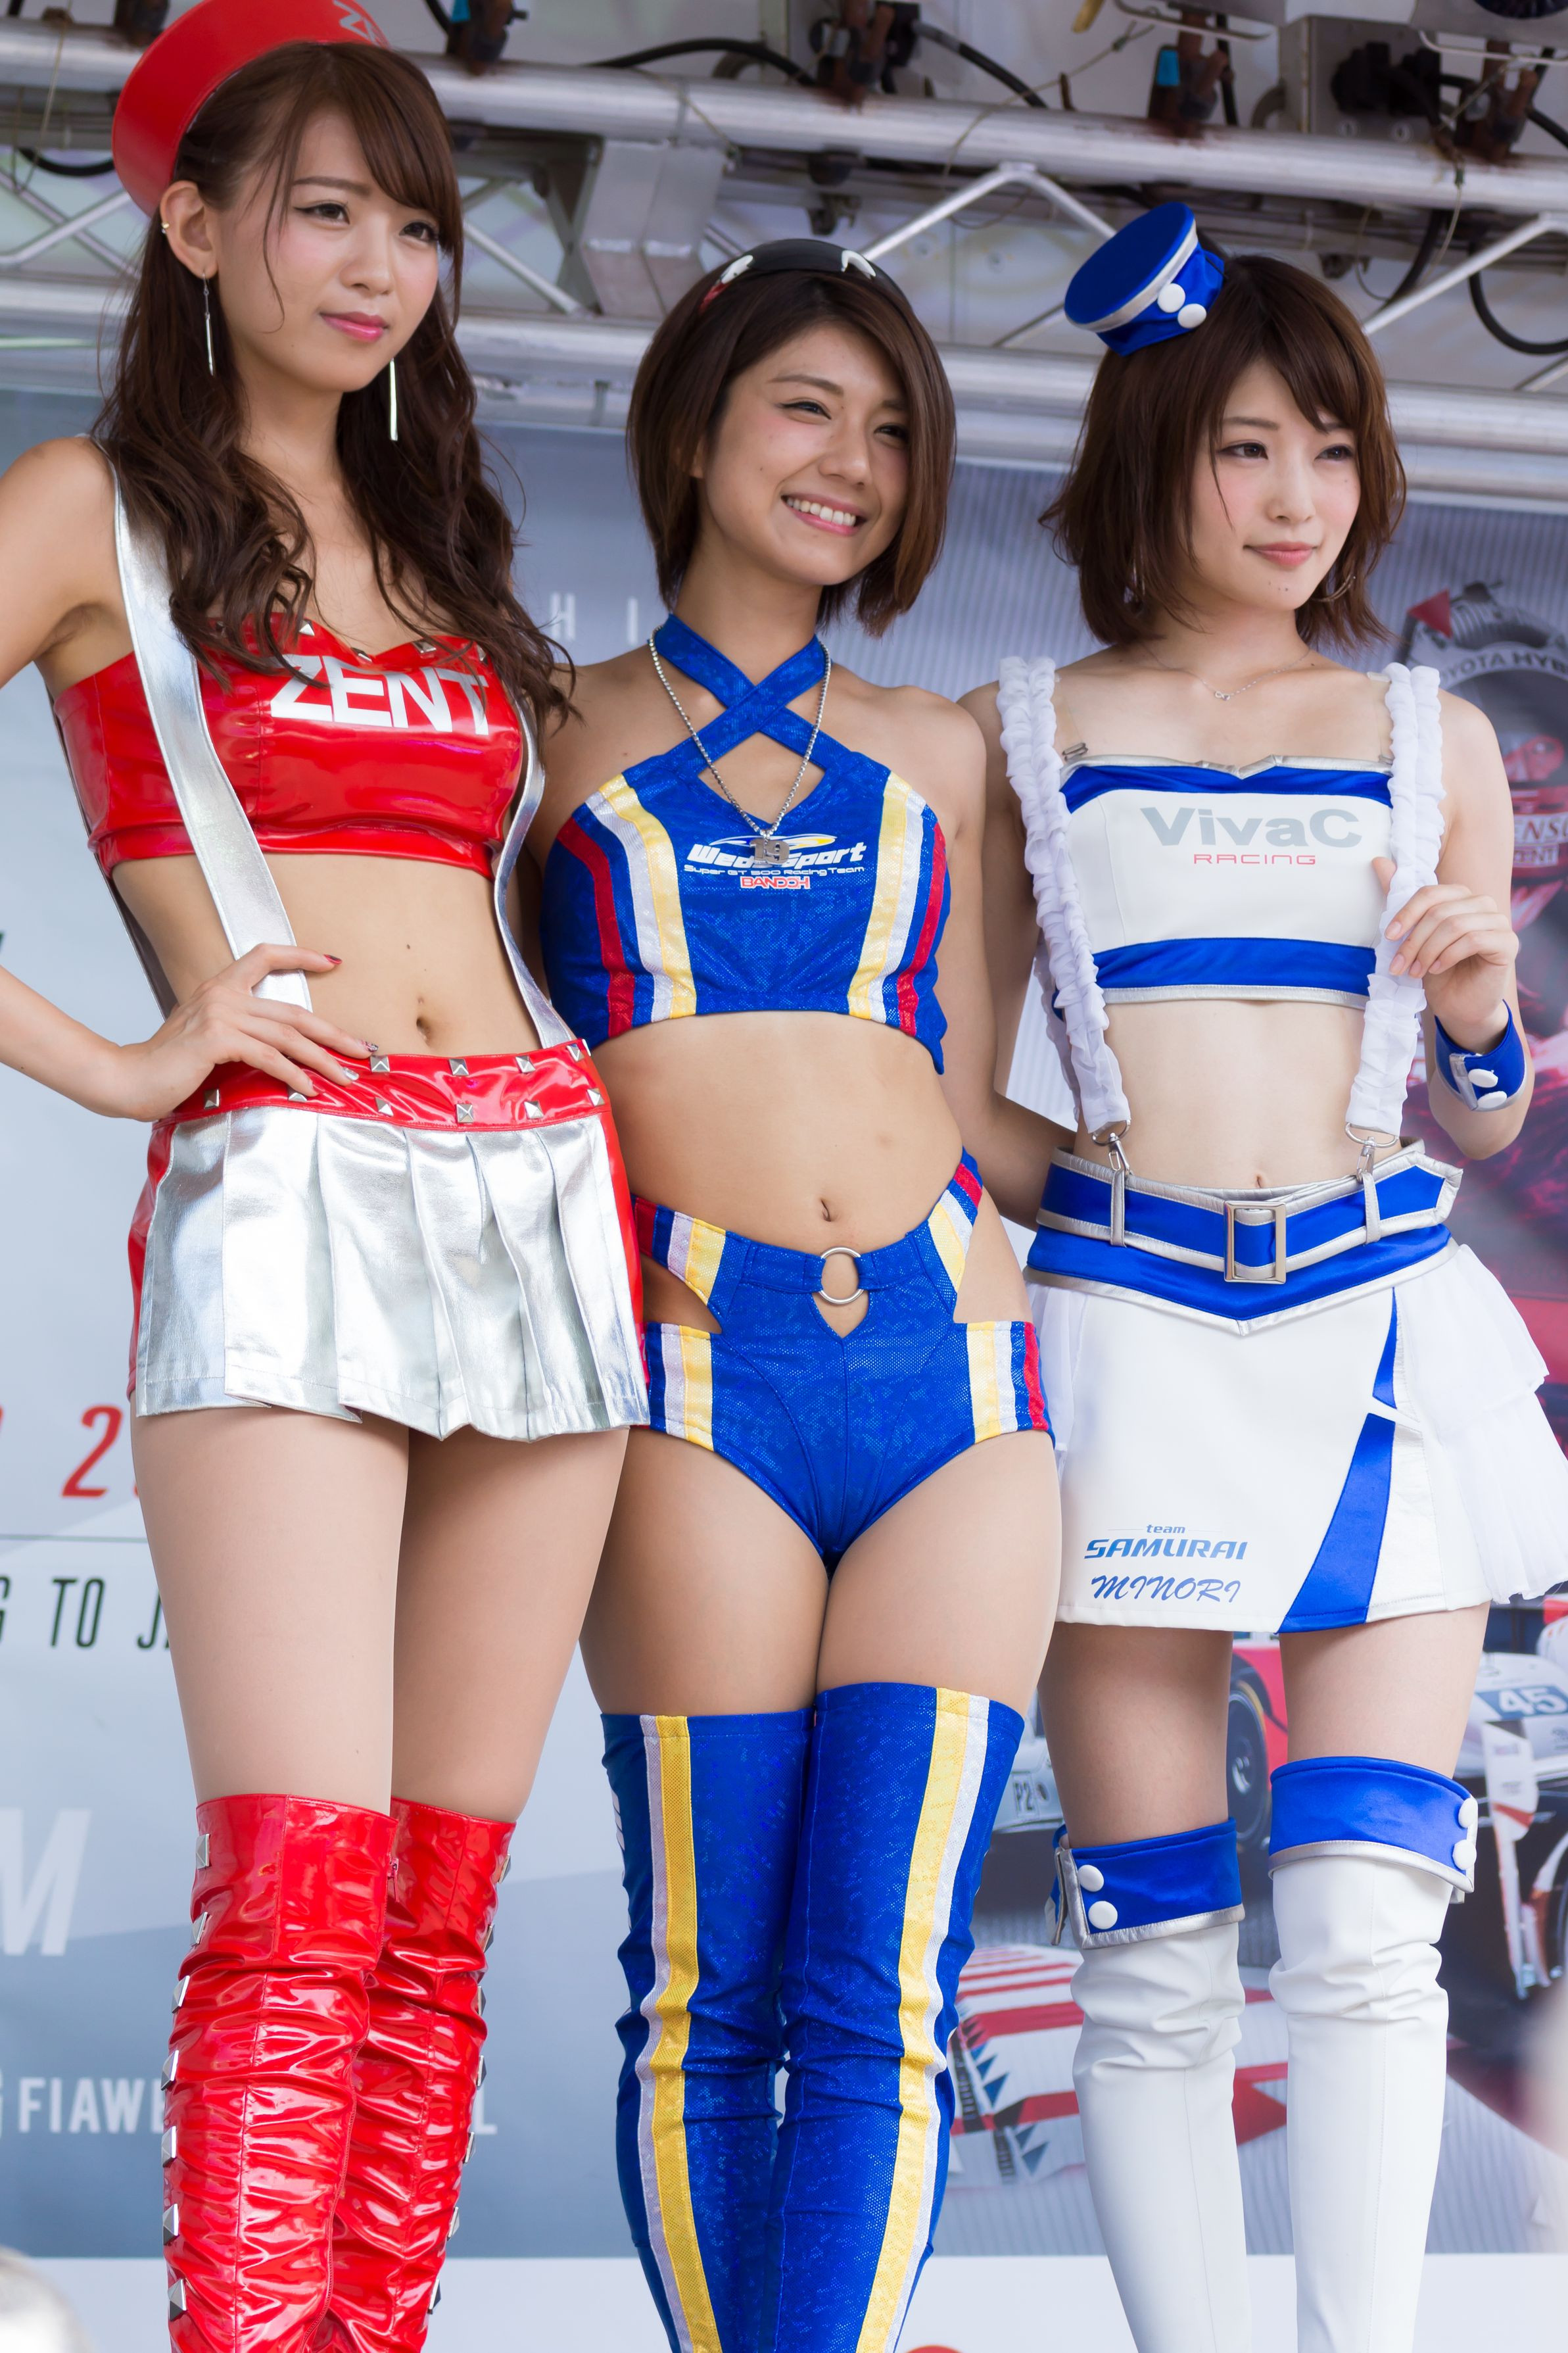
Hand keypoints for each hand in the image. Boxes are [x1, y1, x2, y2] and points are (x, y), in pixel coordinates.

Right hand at [87, 945, 369, 1120]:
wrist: (128, 1079)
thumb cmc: (167, 1066)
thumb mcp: (206, 1038)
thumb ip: (238, 1032)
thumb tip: (279, 1050)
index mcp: (220, 987)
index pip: (264, 955)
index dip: (301, 955)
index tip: (333, 962)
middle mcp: (223, 994)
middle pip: (295, 1011)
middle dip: (335, 1034)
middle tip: (363, 1049)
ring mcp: (220, 1014)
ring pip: (289, 1036)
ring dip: (323, 1060)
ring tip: (346, 1077)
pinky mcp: (218, 1039)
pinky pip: (270, 1057)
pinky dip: (295, 1075)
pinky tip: (310, 1089)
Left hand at [1373, 857, 1517, 1043]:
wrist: (1459, 1006)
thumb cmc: (1437, 971)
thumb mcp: (1414, 936)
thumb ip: (1401, 901)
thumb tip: (1380, 862)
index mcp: (1460, 897)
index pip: (1430, 893)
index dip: (1406, 913)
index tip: (1389, 937)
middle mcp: (1481, 904)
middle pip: (1440, 911)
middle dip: (1414, 940)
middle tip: (1399, 965)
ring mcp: (1499, 922)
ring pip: (1455, 925)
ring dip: (1428, 951)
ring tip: (1416, 971)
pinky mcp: (1508, 943)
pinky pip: (1473, 940)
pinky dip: (1448, 955)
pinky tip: (1437, 969)